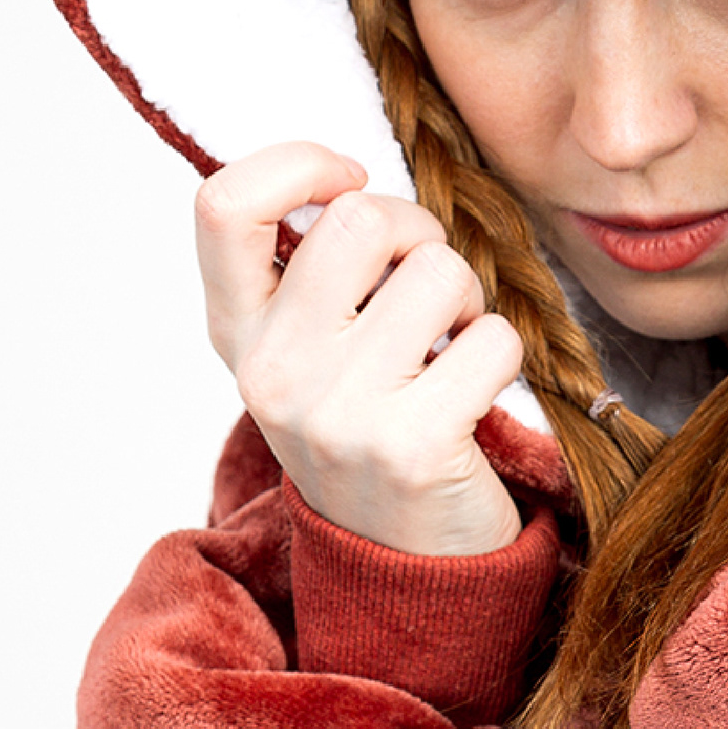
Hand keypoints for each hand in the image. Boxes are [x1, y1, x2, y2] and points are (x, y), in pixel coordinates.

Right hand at [195, 142, 525, 555]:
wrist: (399, 564)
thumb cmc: (370, 421)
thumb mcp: (308, 347)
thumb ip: (308, 265)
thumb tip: (350, 179)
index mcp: (239, 333)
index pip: (224, 204)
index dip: (297, 165)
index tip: (349, 182)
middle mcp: (273, 371)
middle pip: (360, 218)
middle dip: (419, 232)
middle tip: (425, 287)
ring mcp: (339, 412)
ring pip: (439, 270)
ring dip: (467, 298)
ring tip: (448, 346)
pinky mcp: (413, 447)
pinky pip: (494, 338)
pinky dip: (504, 354)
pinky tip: (473, 393)